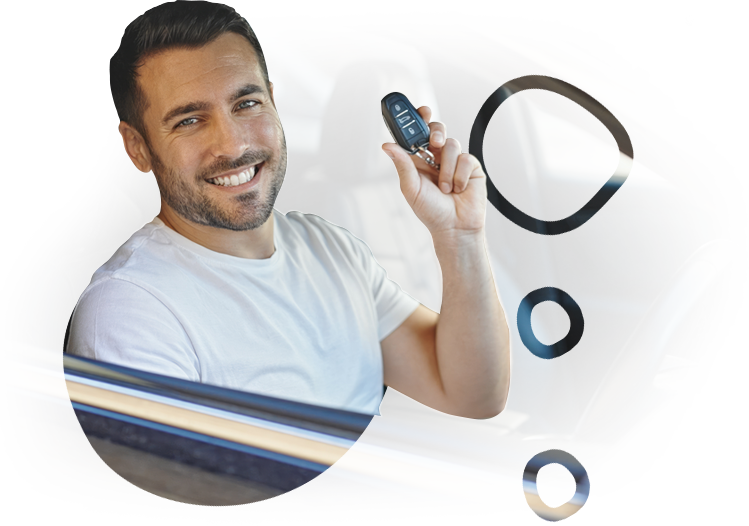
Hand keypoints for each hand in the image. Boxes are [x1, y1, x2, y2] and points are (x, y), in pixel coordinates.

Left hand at [381, 105, 486, 238]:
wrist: (454, 227)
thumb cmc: (430, 211)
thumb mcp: (410, 188)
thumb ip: (402, 164)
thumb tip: (387, 146)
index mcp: (419, 160)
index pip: (418, 132)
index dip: (419, 118)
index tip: (420, 110)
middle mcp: (436, 157)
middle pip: (438, 129)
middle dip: (436, 131)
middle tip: (434, 142)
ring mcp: (455, 161)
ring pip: (452, 145)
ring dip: (446, 169)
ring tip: (445, 188)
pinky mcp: (471, 167)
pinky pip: (466, 159)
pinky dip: (460, 175)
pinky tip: (458, 188)